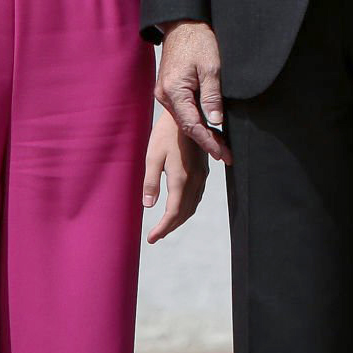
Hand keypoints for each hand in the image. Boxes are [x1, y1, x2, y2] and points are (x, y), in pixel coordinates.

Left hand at [143, 103, 209, 243]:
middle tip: (155, 236)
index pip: (173, 212)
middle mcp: (195, 179)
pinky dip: (187, 207)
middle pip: (185, 212)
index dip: (163, 228)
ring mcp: (202, 175)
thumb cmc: (166, 133)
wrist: (188, 113)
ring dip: (180, 218)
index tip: (151, 239)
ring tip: (165, 226)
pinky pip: (197, 196)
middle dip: (170, 227)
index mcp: (181, 178)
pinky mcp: (204, 170)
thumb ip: (151, 181)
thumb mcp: (152, 155)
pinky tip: (179, 208)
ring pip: (193, 205)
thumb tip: (147, 205)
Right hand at [155, 21, 230, 163]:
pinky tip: (209, 129)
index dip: (207, 141)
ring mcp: (165, 93)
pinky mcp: (170, 90)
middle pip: (187, 126)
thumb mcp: (211, 67)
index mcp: (173, 91)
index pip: (191, 125)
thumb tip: (216, 121)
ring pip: (185, 120)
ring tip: (221, 147)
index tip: (221, 153)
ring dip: (203, 133)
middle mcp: (165, 95)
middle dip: (207, 141)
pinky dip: (197, 121)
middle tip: (226, 155)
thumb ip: (212, 95)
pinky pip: (184, 111)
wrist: (183, 24)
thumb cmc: (198, 41)